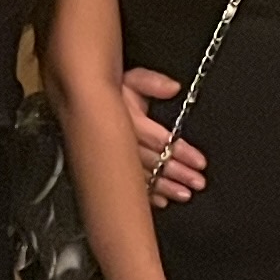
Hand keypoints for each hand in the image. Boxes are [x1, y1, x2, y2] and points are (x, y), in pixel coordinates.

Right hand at [121, 68, 206, 202]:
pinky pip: (129, 182)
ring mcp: (115, 155)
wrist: (80, 101)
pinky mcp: (110, 165)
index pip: (160, 138)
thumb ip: (152, 82)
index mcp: (128, 119)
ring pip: (142, 174)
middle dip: (177, 173)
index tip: (199, 162)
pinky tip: (160, 201)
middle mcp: (122, 139)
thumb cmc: (110, 91)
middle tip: (197, 183)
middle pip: (153, 160)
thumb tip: (173, 87)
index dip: (181, 151)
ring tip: (184, 194)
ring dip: (164, 186)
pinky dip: (146, 194)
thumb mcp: (131, 79)